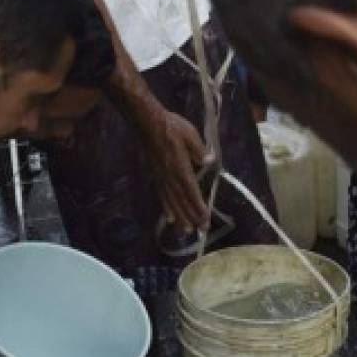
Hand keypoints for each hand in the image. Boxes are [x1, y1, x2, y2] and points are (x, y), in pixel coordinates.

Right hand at [141, 108, 211, 234]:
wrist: (147, 123)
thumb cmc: (171, 127)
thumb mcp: (190, 134)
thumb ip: (199, 150)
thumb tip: (209, 161)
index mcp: (181, 169)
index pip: (192, 192)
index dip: (198, 207)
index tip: (205, 219)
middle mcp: (171, 178)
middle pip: (182, 202)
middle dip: (191, 217)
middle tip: (200, 231)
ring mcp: (162, 179)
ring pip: (172, 203)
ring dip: (180, 219)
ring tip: (186, 233)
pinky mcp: (155, 178)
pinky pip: (162, 198)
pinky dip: (167, 210)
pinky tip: (169, 219)